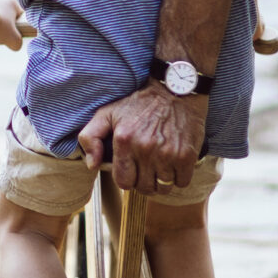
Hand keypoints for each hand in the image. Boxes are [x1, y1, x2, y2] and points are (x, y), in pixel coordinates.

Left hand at [77, 84, 206, 191]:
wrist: (175, 89)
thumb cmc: (140, 102)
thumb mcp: (108, 112)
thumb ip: (91, 137)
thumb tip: (92, 164)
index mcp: (124, 140)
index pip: (123, 182)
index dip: (127, 179)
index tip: (132, 170)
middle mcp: (145, 150)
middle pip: (144, 188)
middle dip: (144, 181)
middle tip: (147, 167)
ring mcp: (167, 154)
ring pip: (163, 188)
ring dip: (162, 181)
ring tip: (161, 165)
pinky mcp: (186, 155)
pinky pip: (182, 182)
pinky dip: (179, 177)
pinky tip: (175, 163)